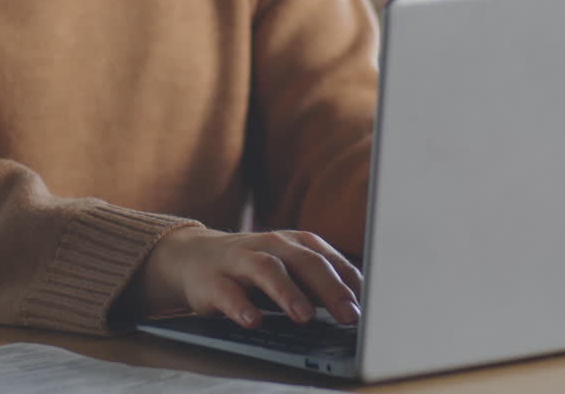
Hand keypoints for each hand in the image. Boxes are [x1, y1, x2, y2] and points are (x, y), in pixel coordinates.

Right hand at [125, 228, 362, 327]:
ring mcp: (239, 260)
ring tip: (305, 317)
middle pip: (304, 261)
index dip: (350, 283)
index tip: (370, 307)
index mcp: (294, 243)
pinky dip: (241, 306)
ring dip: (288, 293)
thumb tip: (360, 309)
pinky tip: (253, 321)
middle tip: (349, 315)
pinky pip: (227, 292)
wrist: (194, 258)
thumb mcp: (289, 269)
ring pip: (267, 269)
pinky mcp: (211, 280)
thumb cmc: (254, 268)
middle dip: (329, 289)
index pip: (329, 259)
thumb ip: (319, 284)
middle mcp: (270, 246)